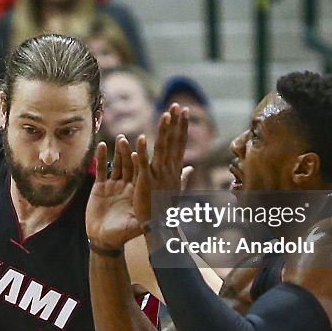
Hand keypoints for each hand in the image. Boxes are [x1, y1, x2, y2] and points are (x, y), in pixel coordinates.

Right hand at [86, 135, 141, 251]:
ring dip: (118, 152)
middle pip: (129, 165)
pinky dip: (100, 158)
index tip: (144, 146)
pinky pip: (101, 170)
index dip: (142, 160)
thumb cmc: (123, 234)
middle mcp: (127, 186)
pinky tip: (101, 145)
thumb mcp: (138, 225)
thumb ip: (150, 217)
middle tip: (127, 138)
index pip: (142, 172)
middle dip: (128, 152)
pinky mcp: (100, 187)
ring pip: (116, 164)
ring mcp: (114, 185)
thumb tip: (167, 213)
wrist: (104, 240)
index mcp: (138, 192)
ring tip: (119, 139)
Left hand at [134, 104, 188, 224]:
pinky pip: (143, 164)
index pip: (180, 143)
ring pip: (161, 148)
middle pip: (173, 141)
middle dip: (176, 122)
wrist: (158, 226)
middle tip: (177, 105)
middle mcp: (169, 169)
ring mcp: (158, 174)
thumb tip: (190, 168)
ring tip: (165, 114)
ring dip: (163, 131)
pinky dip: (142, 152)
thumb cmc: (166, 208)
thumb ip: (183, 177)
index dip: (182, 126)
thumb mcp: (176, 190)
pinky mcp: (145, 181)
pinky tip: (141, 138)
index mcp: (175, 169)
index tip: (184, 111)